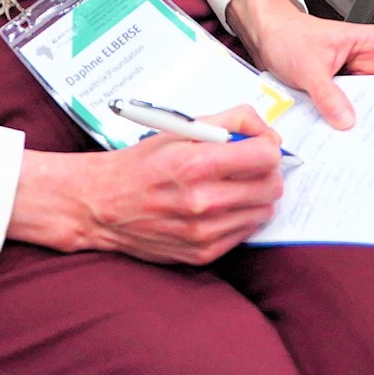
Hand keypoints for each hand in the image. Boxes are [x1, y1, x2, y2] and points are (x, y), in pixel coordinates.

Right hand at [6, 111, 285, 262]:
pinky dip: (239, 217)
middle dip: (266, 171)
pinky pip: (245, 233)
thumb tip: (269, 133)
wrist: (101, 205)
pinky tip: (217, 207)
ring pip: (263, 211)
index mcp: (195, 164)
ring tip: (229, 186)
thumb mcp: (180, 128)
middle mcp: (202, 202)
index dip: (268, 147)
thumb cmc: (141, 163)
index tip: (258, 145)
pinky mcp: (203, 254)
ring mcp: (204, 232)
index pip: (266, 156)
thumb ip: (230, 121)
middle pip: (271, 186)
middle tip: (247, 165)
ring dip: (253, 196)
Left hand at [227, 0, 373, 128]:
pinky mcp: (345, 92)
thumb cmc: (289, 36)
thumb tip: (347, 119)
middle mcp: (371, 62)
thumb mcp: (308, 66)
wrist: (266, 36)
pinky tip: (353, 138)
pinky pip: (358, 111)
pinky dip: (357, 123)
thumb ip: (327, 94)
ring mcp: (358, 79)